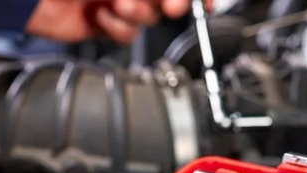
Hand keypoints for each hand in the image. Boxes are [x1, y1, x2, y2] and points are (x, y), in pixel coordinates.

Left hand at [25, 0, 211, 44]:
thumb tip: (182, 0)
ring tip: (117, 5)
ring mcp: (117, 2)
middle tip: (171, 6)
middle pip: (168, 0)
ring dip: (137, 14)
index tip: (206, 5)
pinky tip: (100, 18)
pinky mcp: (104, 24)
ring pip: (150, 18)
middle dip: (170, 3)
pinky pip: (127, 35)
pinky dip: (117, 29)